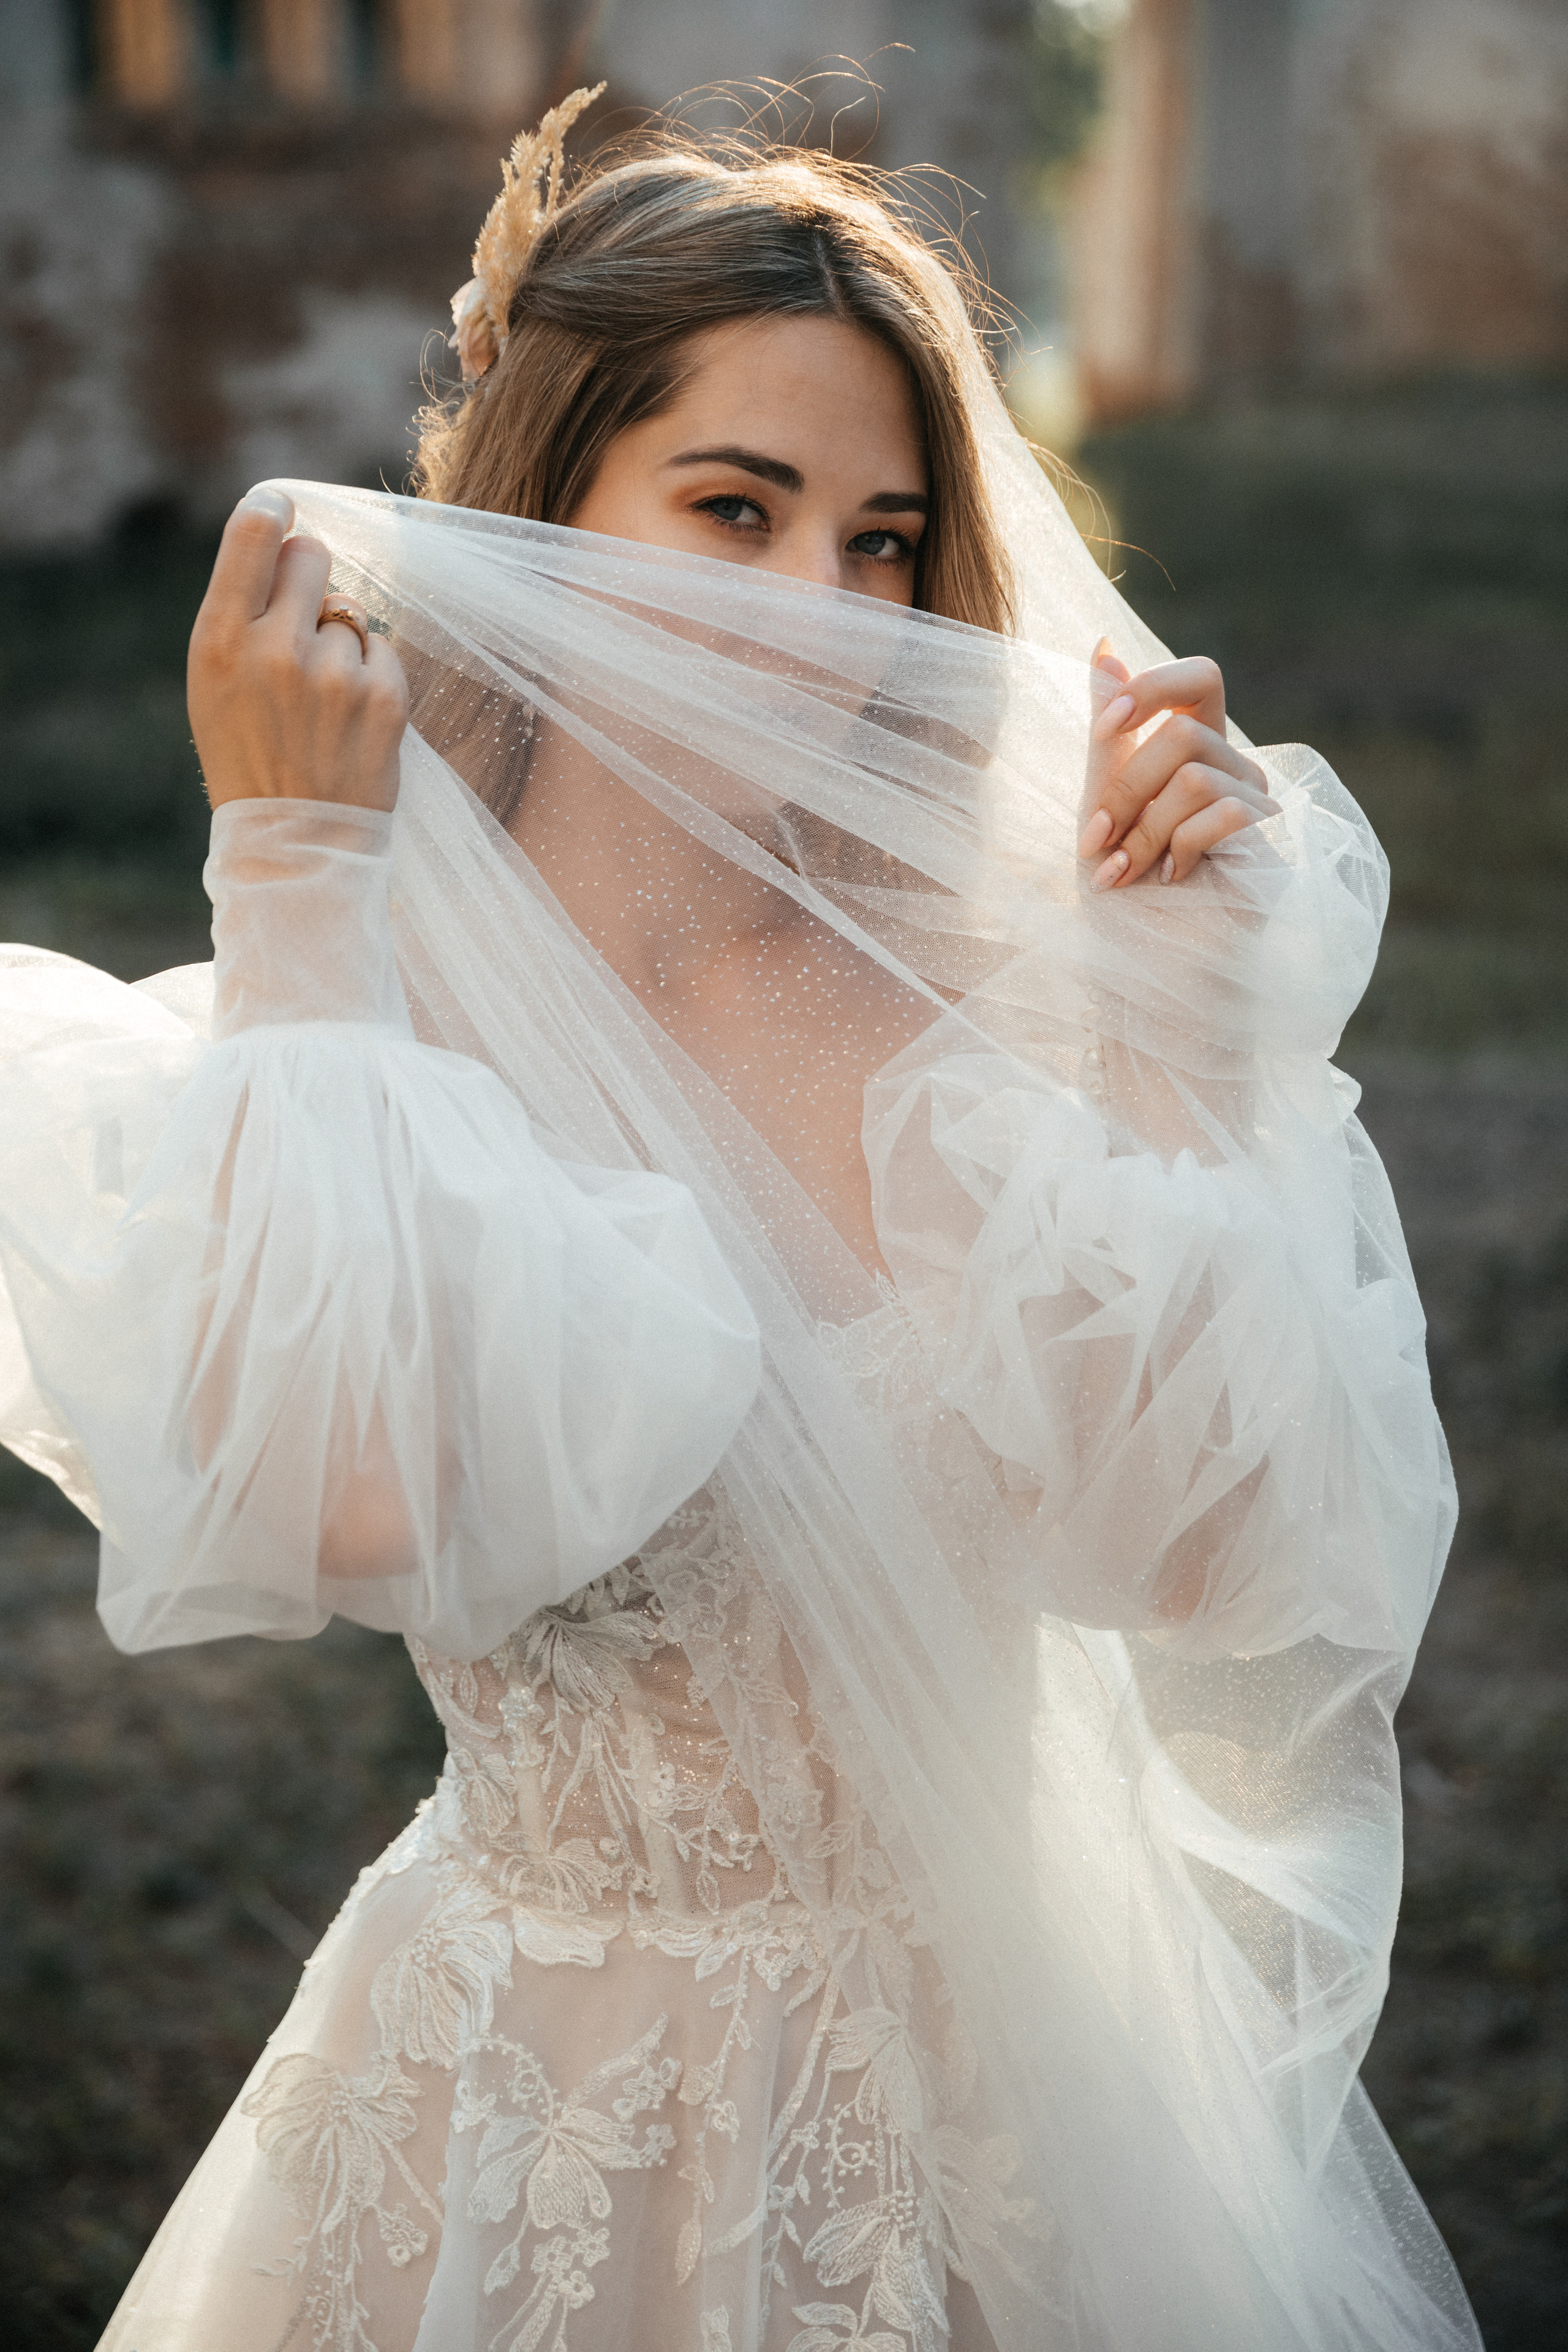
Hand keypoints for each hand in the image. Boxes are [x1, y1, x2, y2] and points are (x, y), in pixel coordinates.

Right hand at [188, 488, 408, 811]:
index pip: (255, 533)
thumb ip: (240, 611)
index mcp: (219, 641)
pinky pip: (382, 649)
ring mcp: (334, 673)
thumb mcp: (214, 683)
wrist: (296, 841)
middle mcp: (275, 649)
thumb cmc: (249, 754)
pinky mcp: (383, 697)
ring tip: (321, 700)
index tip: (282, 507)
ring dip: (339, 643)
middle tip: (302, 622)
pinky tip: (349, 717)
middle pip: (311, 555)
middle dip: (310, 577)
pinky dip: (370, 675)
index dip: (273, 508)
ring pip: (348, 612)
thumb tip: (287, 537)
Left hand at [1078, 639, 1279, 889]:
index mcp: (1200, 752)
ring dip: (1143, 832)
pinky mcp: (1273, 849)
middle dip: (1125, 791)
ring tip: (1126, 876)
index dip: (1152, 687)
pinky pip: (1224, 814)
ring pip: (1196, 776)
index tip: (1102, 727)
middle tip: (1096, 843)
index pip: (1201, 678)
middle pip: (1184, 732)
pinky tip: (1173, 882)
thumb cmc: (1120, 893)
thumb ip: (1107, 733)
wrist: (1139, 967)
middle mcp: (1237, 772)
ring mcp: (1261, 809)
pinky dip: (1180, 850)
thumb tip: (1102, 646)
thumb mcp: (1101, 802)